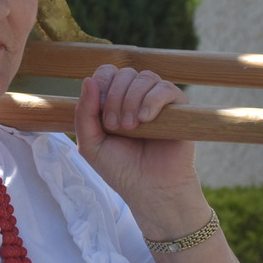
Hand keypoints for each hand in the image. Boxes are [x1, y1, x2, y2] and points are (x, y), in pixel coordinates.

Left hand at [74, 65, 203, 232]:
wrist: (151, 190)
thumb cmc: (121, 169)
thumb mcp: (90, 145)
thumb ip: (84, 114)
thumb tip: (88, 80)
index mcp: (115, 101)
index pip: (107, 73)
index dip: (102, 85)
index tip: (101, 114)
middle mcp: (137, 97)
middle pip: (124, 73)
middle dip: (115, 97)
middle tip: (115, 126)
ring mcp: (158, 101)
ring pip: (145, 77)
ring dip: (132, 99)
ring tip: (131, 127)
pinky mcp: (179, 108)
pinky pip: (166, 88)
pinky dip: (152, 100)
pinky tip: (146, 119)